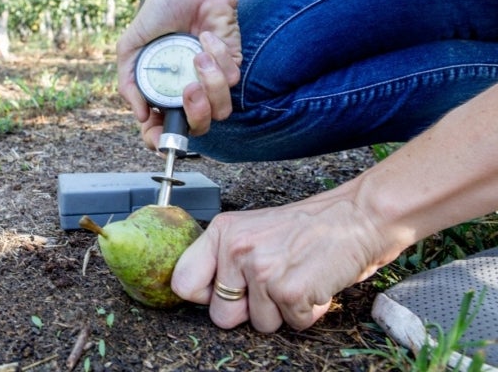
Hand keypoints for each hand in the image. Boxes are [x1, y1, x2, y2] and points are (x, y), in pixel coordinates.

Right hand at [116, 0, 241, 148]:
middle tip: (188, 88)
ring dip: (211, 84)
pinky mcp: (231, 68)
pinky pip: (231, 79)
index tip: (158, 133)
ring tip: (198, 56)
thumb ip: (128, 81)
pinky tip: (206, 37)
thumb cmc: (160, 14)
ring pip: (220, 110)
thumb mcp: (131, 46)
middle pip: (198, 129)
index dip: (160, 141)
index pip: (162, 131)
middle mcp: (187, 94)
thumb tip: (140, 114)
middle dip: (196, 113)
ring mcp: (211, 84)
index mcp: (161, 94)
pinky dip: (217, 56)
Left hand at [171, 185, 395, 331]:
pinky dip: (308, 312)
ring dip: (282, 311)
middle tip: (272, 285)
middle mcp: (236, 249)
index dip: (205, 296)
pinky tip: (313, 283)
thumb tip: (203, 292)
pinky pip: (292, 325)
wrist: (358, 216)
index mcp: (223, 232)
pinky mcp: (288, 291)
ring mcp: (261, 270)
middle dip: (249, 311)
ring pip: (260, 325)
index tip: (223, 293)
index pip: (183, 282)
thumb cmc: (308, 227)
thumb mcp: (254, 230)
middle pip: (220, 316)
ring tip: (296, 278)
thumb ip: (226, 257)